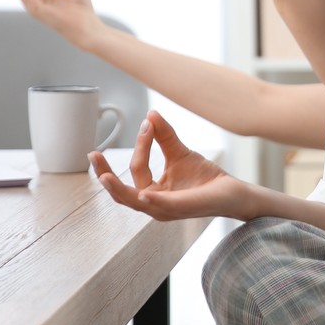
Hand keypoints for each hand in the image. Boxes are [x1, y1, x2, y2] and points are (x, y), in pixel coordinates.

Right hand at [92, 111, 252, 220]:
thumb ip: (164, 136)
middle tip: (93, 155)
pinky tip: (143, 193)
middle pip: (122, 192)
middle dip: (104, 174)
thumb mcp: (180, 153)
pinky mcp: (180, 210)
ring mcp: (165, 210)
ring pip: (134, 201)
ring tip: (104, 176)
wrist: (231, 191)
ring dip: (118, 188)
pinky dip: (150, 200)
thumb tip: (150, 114)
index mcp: (152, 192)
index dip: (140, 145)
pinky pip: (161, 207)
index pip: (136, 169)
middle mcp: (153, 204)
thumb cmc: (205, 178)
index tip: (147, 124)